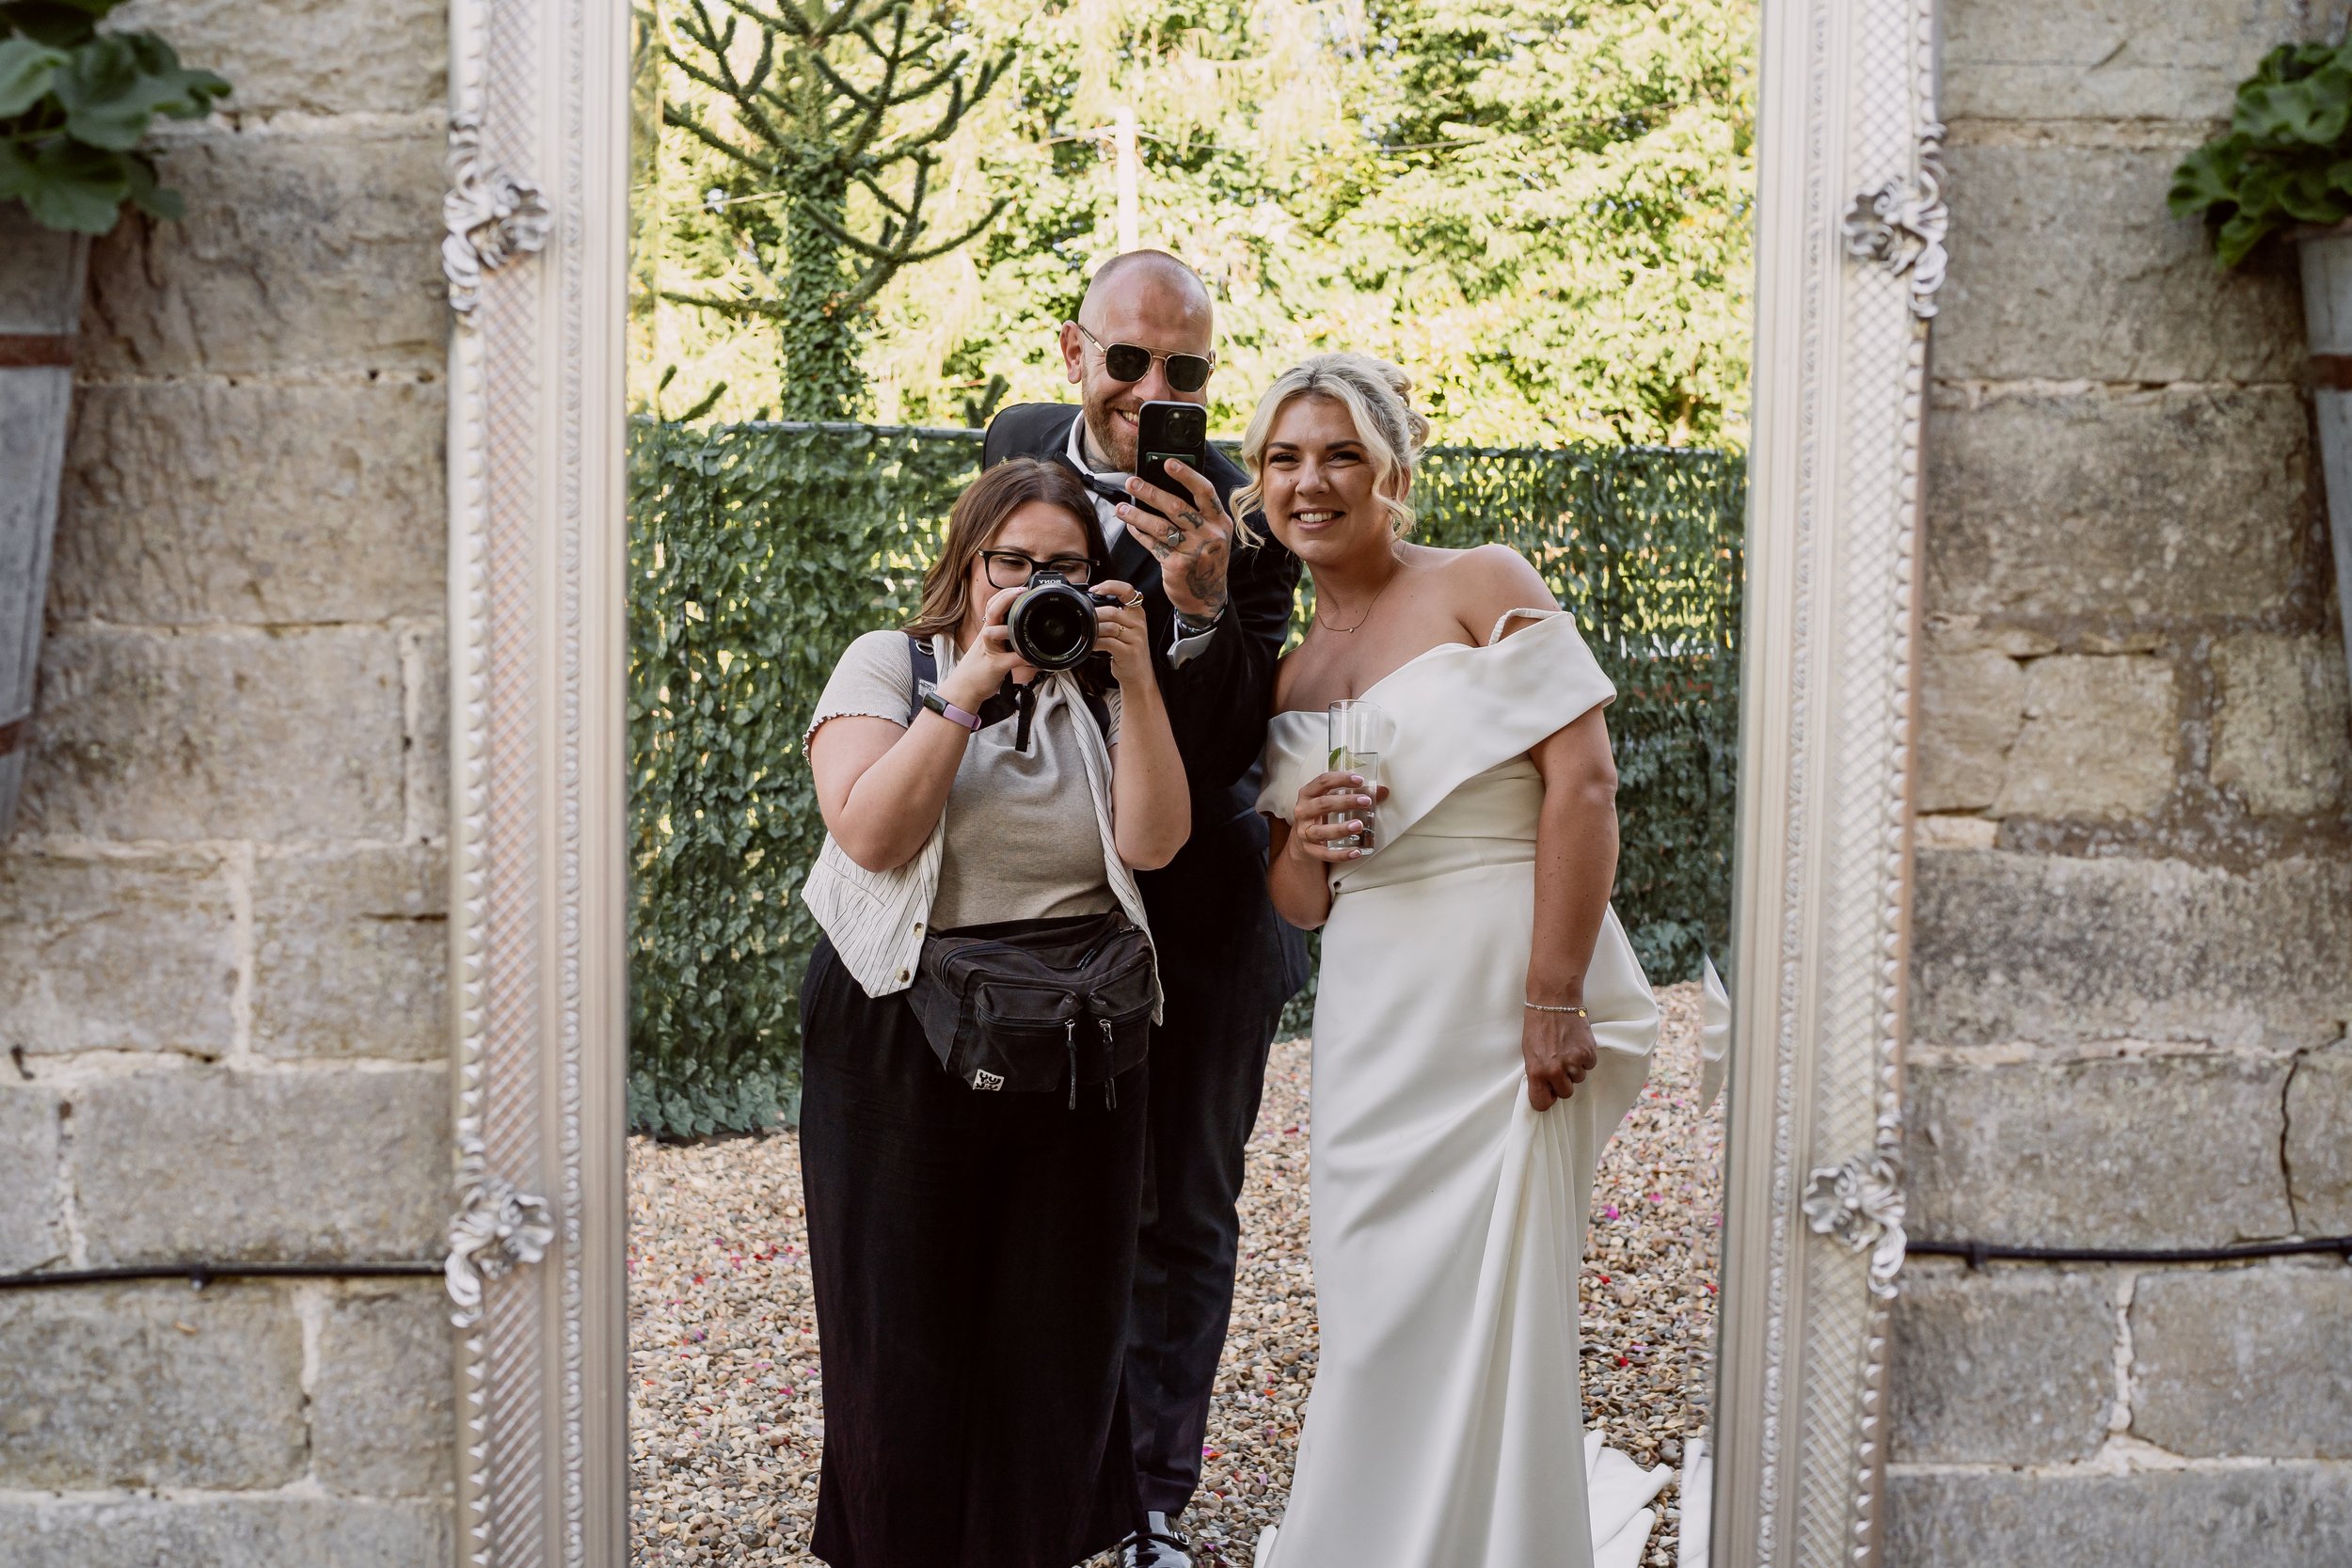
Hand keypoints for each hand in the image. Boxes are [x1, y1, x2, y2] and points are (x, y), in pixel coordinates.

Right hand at [937, 585, 1039, 711]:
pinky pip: (1011, 659)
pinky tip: (1035, 658)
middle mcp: (986, 637)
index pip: (992, 605)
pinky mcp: (995, 666)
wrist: (964, 688)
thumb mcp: (991, 647)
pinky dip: (1024, 658)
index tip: (1021, 587)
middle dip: (1005, 598)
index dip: (1004, 594)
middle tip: (1021, 591)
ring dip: (1007, 629)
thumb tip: (1025, 633)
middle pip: (991, 611)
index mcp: (987, 630)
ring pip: (993, 633)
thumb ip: (1004, 638)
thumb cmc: (980, 667)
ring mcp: (989, 650)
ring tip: (1022, 624)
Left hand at [1091, 580, 1153, 690]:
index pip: (1128, 590)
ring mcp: (1136, 638)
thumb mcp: (1126, 628)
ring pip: (1110, 626)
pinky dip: (1096, 642)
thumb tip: (1090, 605)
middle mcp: (1139, 623)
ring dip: (1094, 629)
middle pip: (1112, 611)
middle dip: (1094, 614)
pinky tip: (1092, 645)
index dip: (1111, 586)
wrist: (1139, 675)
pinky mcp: (1130, 652)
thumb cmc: (1128, 650)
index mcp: (1137, 613)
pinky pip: (1109, 642)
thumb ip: (1114, 615)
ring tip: (1087, 633)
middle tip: (1084, 618)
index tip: (1096, 590)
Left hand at [1118, 458, 1233, 621]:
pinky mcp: (1178, 566)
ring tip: (1121, 508)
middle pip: (1177, 507)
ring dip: (1137, 515)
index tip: (1167, 463)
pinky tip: (1130, 527)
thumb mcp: (1213, 535)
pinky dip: (1139, 535)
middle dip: (1150, 492)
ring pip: (1161, 527)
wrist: (1207, 598)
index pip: (1205, 491)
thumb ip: (1198, 514)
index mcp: (1220, 521)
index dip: (1186, 475)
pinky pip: (1153, 546)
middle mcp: (1210, 535)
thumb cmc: (1206, 559)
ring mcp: (1195, 552)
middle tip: (1132, 482)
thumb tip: (1165, 487)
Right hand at [1284, 771, 1383, 865]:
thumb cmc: (1320, 815)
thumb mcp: (1332, 801)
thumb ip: (1354, 795)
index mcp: (1308, 794)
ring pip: (1321, 831)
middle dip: (1345, 802)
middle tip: (1366, 801)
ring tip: (1359, 826)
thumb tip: (1383, 791)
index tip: (1359, 780)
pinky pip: (1325, 854)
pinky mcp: (1309, 850)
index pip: (1322, 781)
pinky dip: (1340, 855)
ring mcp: (1304, 832)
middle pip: (1323, 804)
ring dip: (1340, 829)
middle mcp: (1302, 811)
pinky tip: (1356, 852)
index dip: (1340, 779)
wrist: (1301, 841)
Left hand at [1522, 1004, 1598, 1111]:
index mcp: (1537, 1072)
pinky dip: (1585, 1058)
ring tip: (1566, 1050)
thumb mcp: (1529, 1052)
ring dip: (1574, 1069)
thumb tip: (1546, 1088)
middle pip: (1565, 1093)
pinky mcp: (1588, 1053)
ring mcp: (1573, 1062)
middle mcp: (1555, 1071)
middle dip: (1563, 1083)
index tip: (1548, 1093)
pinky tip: (1576, 1044)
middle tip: (1559, 1067)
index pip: (1542, 1103)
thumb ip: (1537, 1073)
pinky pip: (1589, 1065)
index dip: (1546, 1099)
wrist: (1554, 1001)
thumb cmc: (1538, 1025)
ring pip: (1579, 1079)